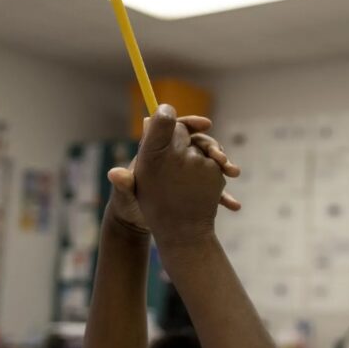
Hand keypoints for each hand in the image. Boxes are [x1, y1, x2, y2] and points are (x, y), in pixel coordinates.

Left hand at [106, 115, 240, 233]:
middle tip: (222, 157)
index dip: (190, 124)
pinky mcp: (193, 190)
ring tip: (232, 173)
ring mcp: (185, 174)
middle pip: (198, 145)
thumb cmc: (126, 205)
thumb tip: (114, 173)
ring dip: (224, 166)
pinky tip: (234, 206)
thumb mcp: (125, 197)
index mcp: (157, 153)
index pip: (175, 130)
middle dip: (213, 147)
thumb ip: (122, 185)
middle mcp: (173, 160)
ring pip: (209, 164)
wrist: (135, 223)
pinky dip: (224, 196)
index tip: (206, 124)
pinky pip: (213, 189)